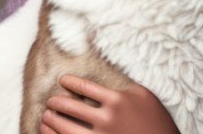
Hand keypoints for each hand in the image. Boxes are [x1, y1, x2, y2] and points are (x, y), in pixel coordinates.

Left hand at [40, 73, 179, 133]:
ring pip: (66, 129)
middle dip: (56, 104)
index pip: (85, 87)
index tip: (63, 81)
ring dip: (52, 122)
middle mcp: (107, 118)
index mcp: (117, 99)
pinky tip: (51, 133)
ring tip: (46, 117)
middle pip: (71, 108)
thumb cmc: (156, 120)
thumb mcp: (143, 95)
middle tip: (50, 101)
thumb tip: (107, 75)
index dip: (70, 82)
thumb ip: (124, 86)